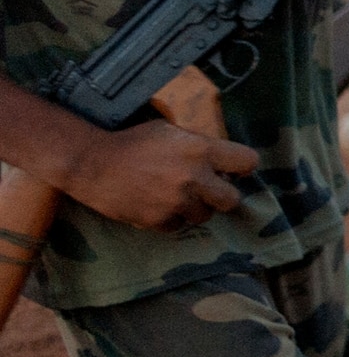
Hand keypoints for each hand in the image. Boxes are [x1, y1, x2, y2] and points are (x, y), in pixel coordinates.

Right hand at [64, 120, 257, 230]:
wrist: (92, 163)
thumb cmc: (133, 141)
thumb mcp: (171, 131)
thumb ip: (199, 145)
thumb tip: (221, 160)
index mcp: (202, 150)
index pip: (248, 162)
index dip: (242, 167)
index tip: (232, 170)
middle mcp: (194, 178)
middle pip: (232, 200)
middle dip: (222, 196)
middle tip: (208, 191)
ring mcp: (176, 201)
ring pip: (204, 216)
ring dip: (194, 208)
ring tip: (176, 196)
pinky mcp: (158, 220)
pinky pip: (177, 226)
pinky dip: (171, 218)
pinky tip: (157, 205)